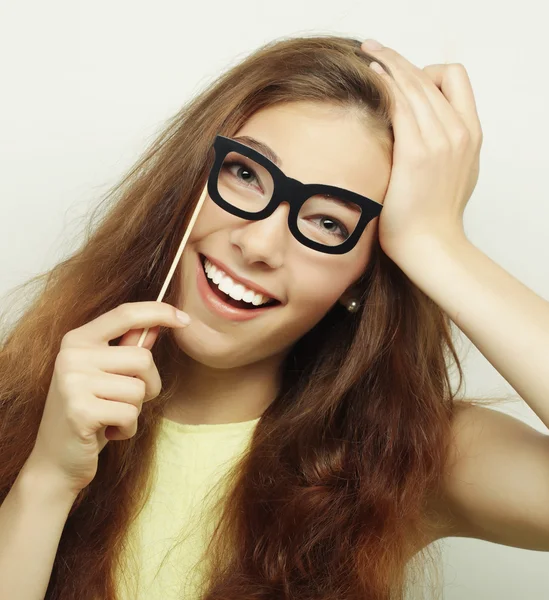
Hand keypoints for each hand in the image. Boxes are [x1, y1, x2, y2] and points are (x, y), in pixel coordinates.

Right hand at [25, 301, 190, 495]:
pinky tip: (106, 432)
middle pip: (143, 358)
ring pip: (139, 389)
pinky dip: (127, 429)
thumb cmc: (88, 414)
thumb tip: (157, 325)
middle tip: (125, 402)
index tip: (185, 319)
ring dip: (135, 410)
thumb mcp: (107, 376)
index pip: (125, 313)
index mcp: (78, 340)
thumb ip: (128, 349)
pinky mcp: (80, 411)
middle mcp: (72, 355)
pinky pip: (130, 414)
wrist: (55, 462)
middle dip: (148, 385)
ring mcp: (73, 382)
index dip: (159, 312)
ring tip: (110, 417)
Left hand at [360, 40, 482, 259]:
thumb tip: (426, 129)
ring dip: (388, 63)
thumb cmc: (435, 215)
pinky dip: (384, 85)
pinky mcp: (416, 153)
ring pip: (414, 83)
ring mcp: (440, 140)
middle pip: (430, 75)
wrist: (431, 245)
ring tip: (367, 55)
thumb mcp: (456, 172)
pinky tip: (369, 78)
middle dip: (398, 59)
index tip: (401, 77)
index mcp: (471, 133)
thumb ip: (447, 144)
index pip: (454, 77)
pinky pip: (400, 104)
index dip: (426, 70)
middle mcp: (459, 131)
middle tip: (373, 49)